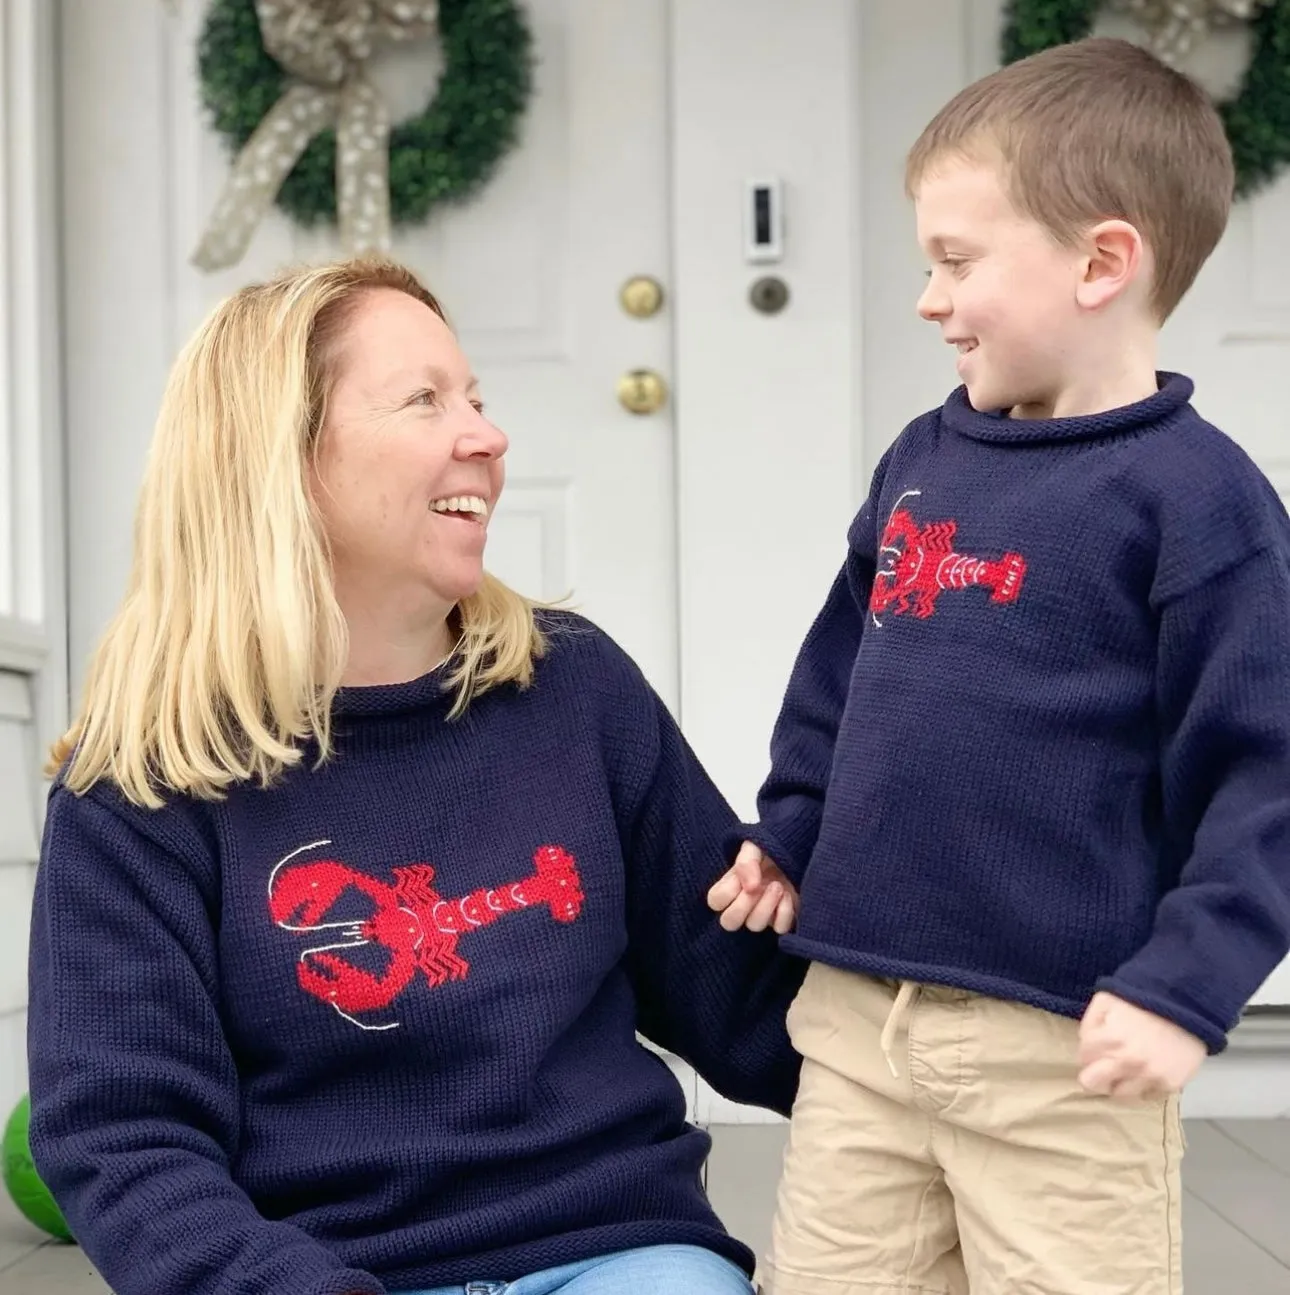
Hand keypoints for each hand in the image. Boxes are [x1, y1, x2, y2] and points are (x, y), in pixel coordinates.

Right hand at [706, 840, 797, 934]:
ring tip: (778, 885)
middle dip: (743, 906)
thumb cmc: (769, 850)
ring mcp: (762, 914)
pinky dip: (785, 912)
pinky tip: (788, 895)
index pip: (715, 901)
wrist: (797, 853)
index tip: (739, 876)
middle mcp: (743, 904)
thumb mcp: (753, 847)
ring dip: (767, 905)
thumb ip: (746, 862)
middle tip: (758, 886)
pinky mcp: (781, 920)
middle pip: (729, 922)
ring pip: (755, 925)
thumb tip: (750, 887)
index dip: (726, 892)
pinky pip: (780, 928)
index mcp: (731, 886)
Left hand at [1077, 992, 1205, 1101]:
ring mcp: (1150, 1077)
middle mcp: (1128, 1063)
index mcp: (1110, 1039)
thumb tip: (1085, 1044)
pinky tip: (1148, 1069)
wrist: (1187, 1007)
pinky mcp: (1170, 1085)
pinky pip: (1146, 1095)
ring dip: (1120, 1082)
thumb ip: (1089, 1023)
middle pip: (1092, 1084)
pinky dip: (1144, 1085)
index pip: (1083, 1057)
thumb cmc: (1143, 1002)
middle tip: (1105, 1065)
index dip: (1089, 1051)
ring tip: (1129, 1066)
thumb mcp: (1106, 1001)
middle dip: (1095, 1073)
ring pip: (1119, 1094)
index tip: (1099, 1046)